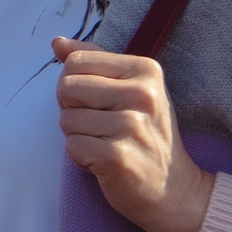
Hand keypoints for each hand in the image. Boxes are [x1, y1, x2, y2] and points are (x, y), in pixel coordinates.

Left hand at [53, 36, 215, 231]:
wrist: (174, 189)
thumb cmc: (146, 135)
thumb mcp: (130, 89)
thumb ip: (93, 62)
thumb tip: (57, 43)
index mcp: (145, 69)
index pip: (75, 61)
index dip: (76, 84)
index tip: (101, 103)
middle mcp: (143, 94)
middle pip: (66, 87)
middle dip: (73, 110)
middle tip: (101, 126)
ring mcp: (131, 126)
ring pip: (66, 119)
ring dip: (78, 136)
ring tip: (106, 144)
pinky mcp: (117, 157)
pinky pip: (72, 146)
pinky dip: (81, 158)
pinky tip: (105, 162)